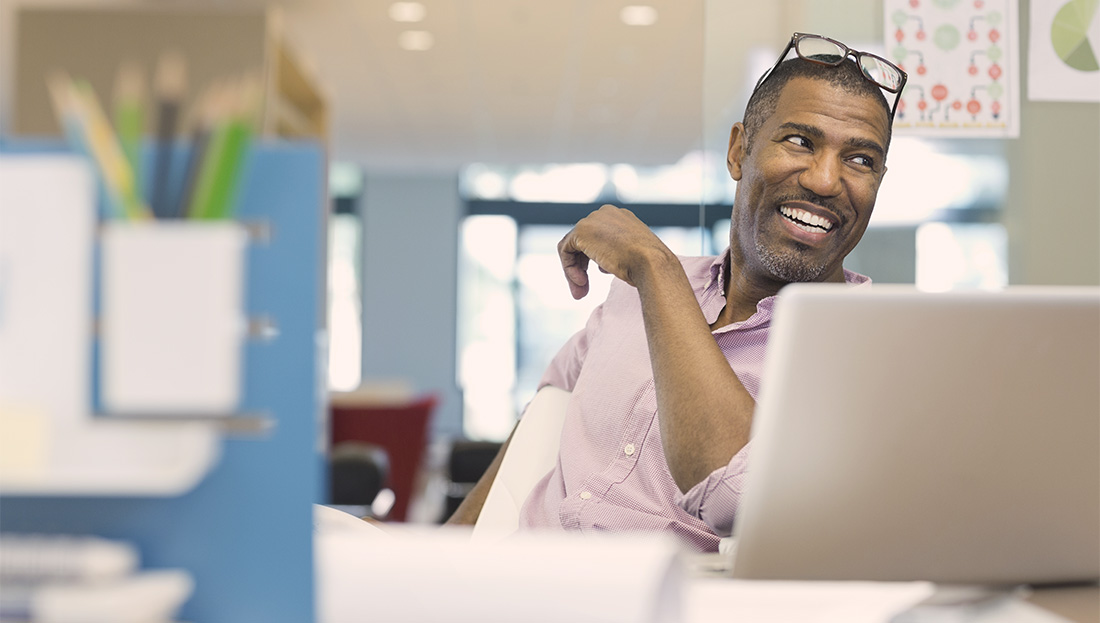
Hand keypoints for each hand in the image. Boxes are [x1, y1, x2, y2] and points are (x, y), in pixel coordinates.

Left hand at [556, 205, 674, 298]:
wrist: (652, 263)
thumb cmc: (650, 266)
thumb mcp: (634, 257)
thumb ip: (617, 255)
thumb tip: (602, 265)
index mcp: (621, 217)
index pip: (598, 236)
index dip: (593, 259)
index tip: (598, 277)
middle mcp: (606, 214)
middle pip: (583, 241)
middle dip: (581, 267)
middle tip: (583, 291)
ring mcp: (593, 220)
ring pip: (572, 247)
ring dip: (574, 272)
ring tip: (581, 293)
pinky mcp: (581, 231)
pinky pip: (566, 251)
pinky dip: (569, 269)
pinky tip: (582, 283)